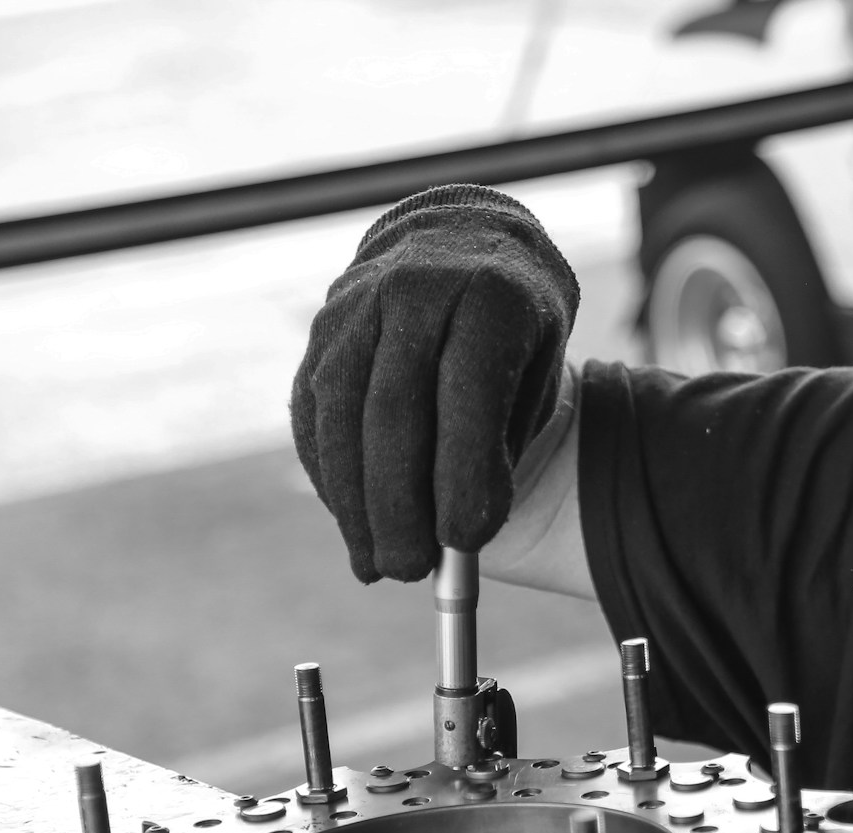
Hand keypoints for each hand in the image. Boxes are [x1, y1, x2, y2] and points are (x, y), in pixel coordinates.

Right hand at [291, 184, 579, 582]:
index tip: (468, 540)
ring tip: (379, 565)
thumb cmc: (516, 331)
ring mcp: (357, 306)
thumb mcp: (539, 370)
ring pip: (341, 415)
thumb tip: (457, 534)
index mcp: (489, 297)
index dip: (463, 471)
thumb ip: (503, 441)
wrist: (464, 242)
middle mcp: (415, 292)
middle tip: (411, 570)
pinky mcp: (321, 331)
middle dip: (399, 503)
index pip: (467, 391)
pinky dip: (330, 477)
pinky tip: (352, 525)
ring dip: (354, 502)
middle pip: (393, 410)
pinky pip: (314, 413)